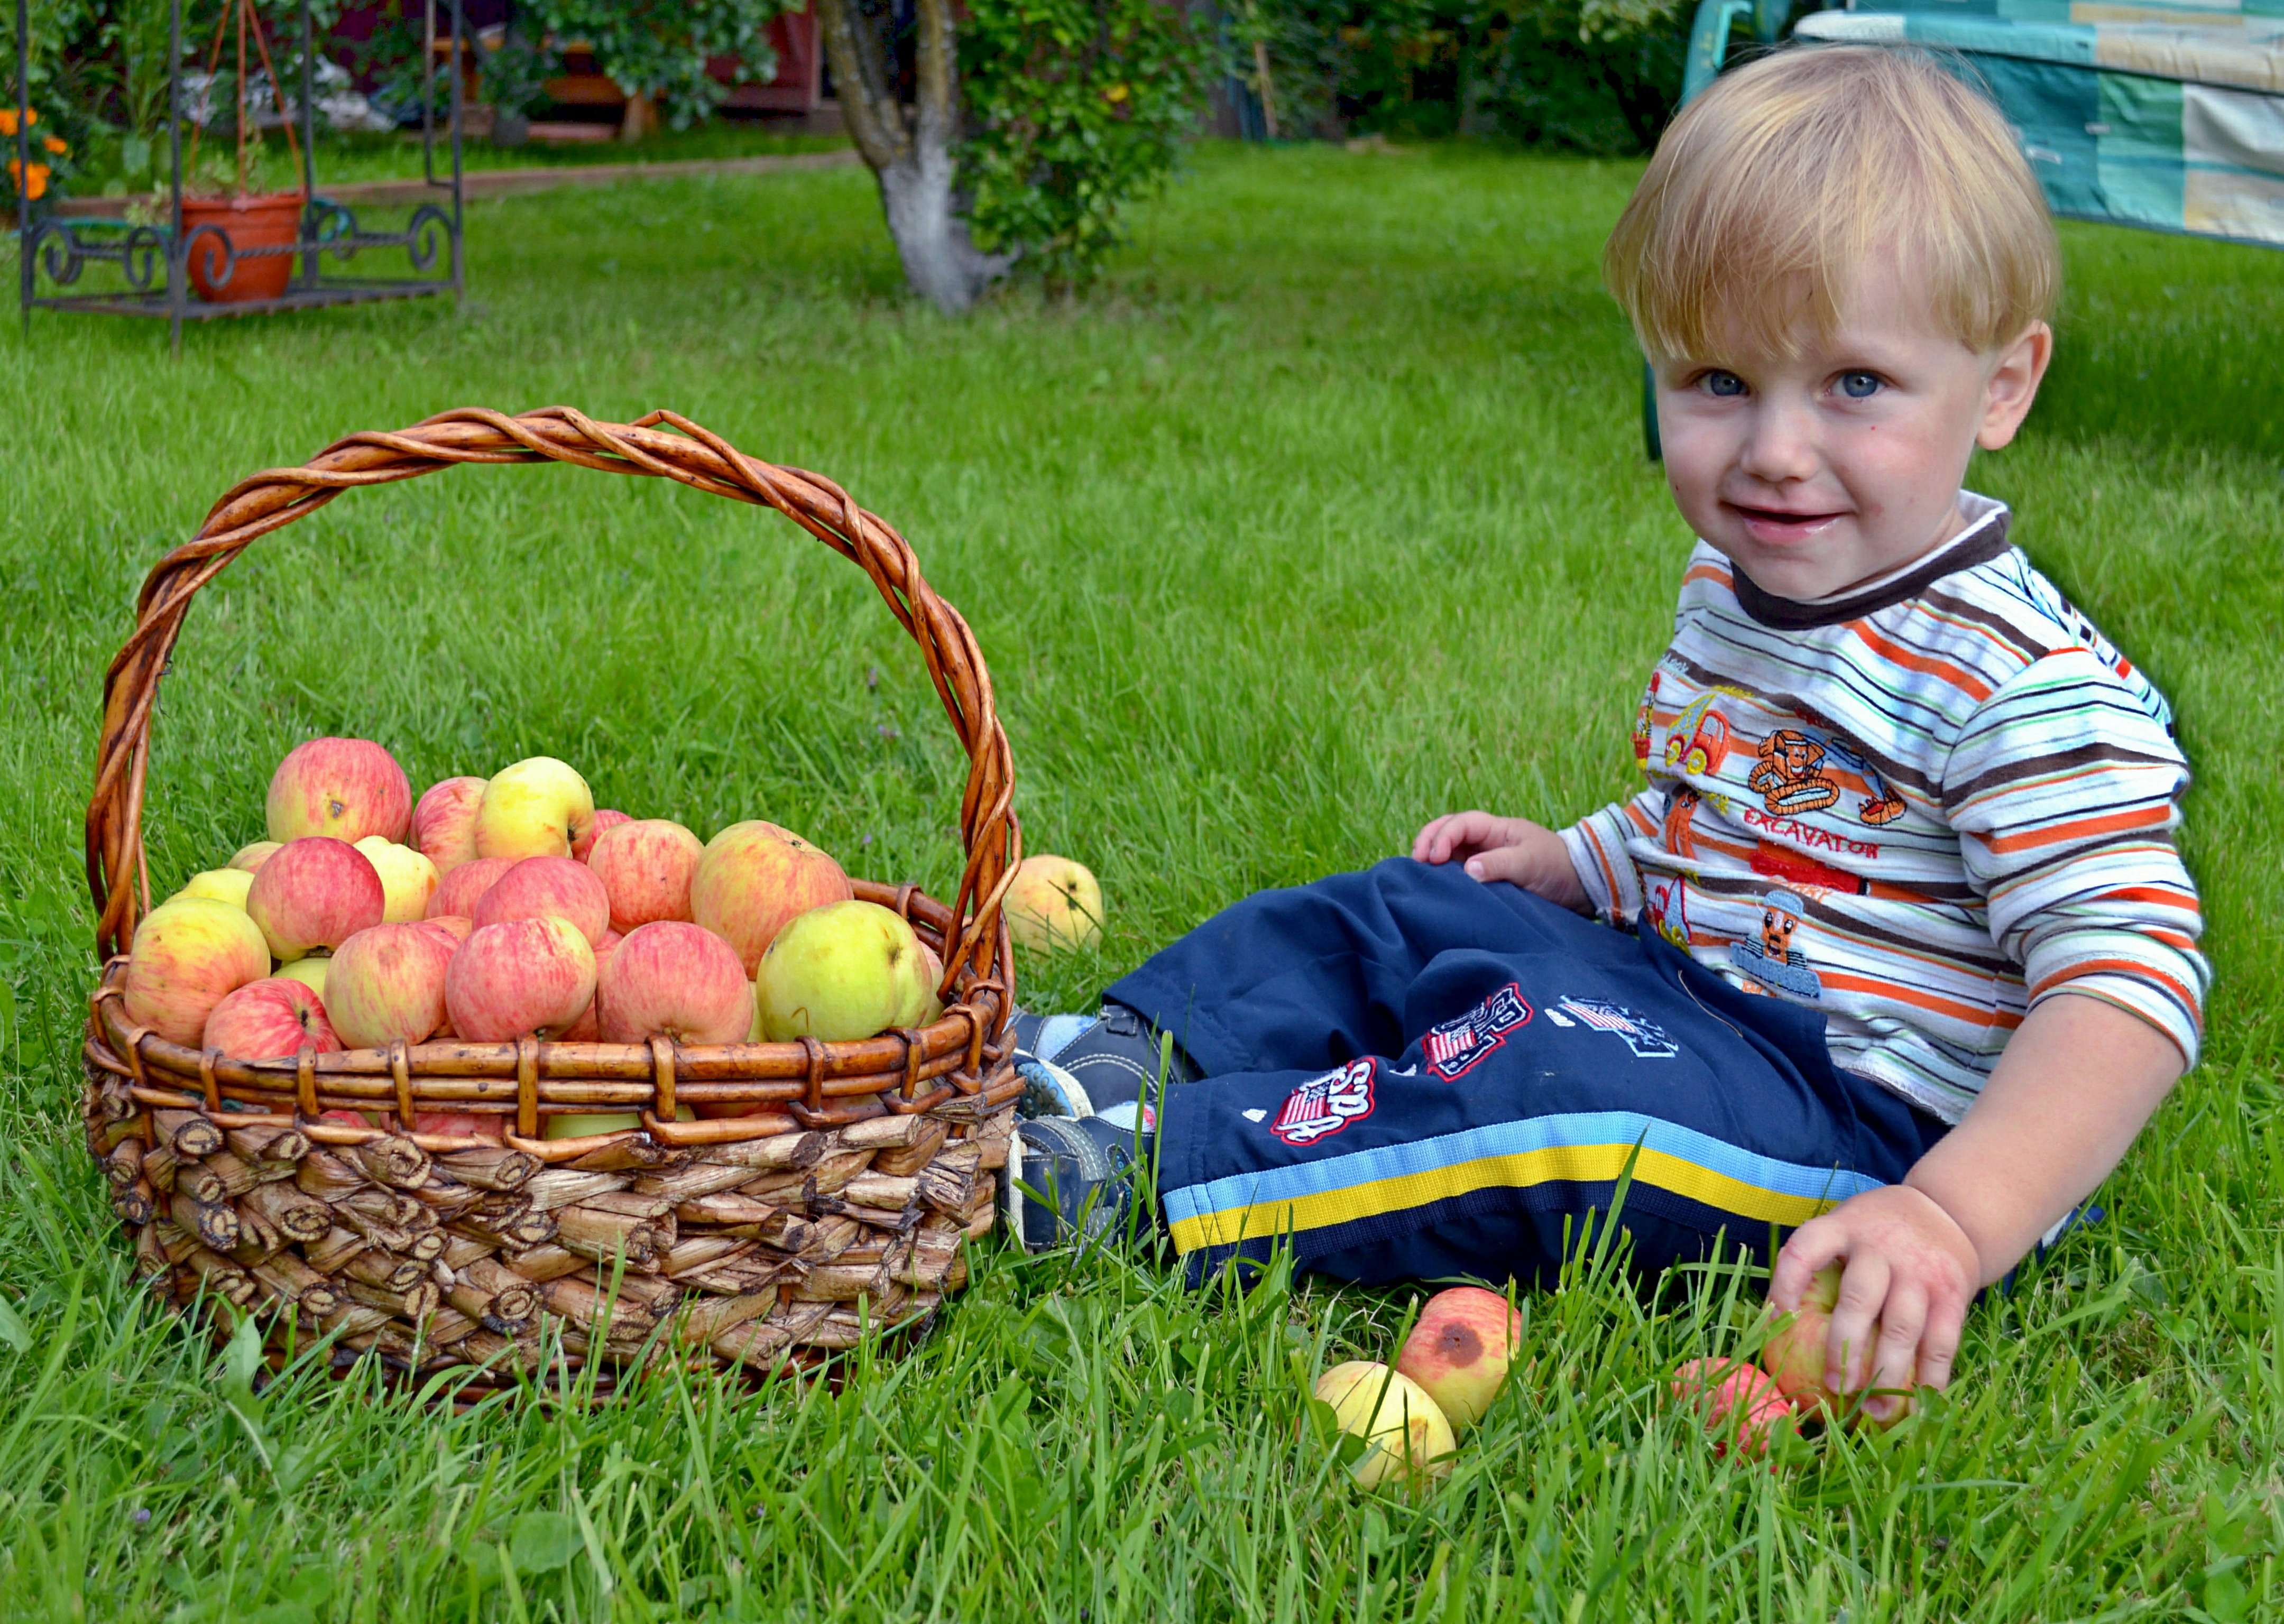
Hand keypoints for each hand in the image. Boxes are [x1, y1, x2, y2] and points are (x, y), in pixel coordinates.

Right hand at [1411, 812, 1588, 910]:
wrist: (1578, 884)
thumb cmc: (1557, 867)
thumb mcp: (1530, 863)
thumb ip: (1499, 864)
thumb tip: (1467, 870)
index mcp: (1497, 829)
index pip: (1461, 824)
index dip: (1443, 836)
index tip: (1435, 858)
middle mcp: (1486, 840)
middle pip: (1447, 831)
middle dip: (1428, 841)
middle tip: (1416, 860)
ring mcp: (1483, 857)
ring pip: (1449, 851)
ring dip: (1432, 858)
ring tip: (1419, 873)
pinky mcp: (1484, 876)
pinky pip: (1457, 871)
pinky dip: (1442, 875)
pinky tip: (1434, 886)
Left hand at [1769, 1184, 1979, 1422]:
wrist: (1950, 1212)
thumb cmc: (1878, 1231)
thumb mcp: (1847, 1225)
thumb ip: (1821, 1259)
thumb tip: (1774, 1319)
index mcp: (1843, 1227)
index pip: (1805, 1249)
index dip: (1787, 1282)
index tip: (1777, 1316)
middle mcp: (1881, 1248)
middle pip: (1858, 1300)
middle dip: (1842, 1348)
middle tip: (1834, 1387)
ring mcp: (1920, 1271)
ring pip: (1901, 1328)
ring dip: (1886, 1375)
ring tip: (1872, 1411)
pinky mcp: (1953, 1294)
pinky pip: (1941, 1342)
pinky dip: (1930, 1376)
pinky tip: (1918, 1403)